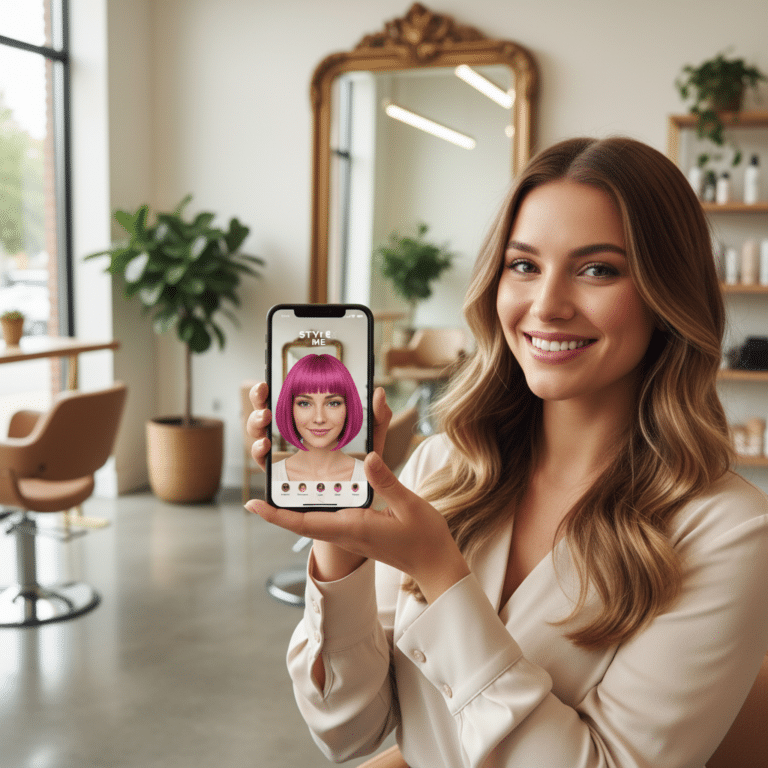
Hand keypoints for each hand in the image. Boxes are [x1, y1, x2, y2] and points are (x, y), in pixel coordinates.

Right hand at [246, 381, 392, 472]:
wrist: (356, 497)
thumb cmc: (362, 465)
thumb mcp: (372, 439)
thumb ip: (378, 417)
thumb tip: (379, 392)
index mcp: (308, 420)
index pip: (282, 400)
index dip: (270, 390)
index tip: (267, 380)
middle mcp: (291, 435)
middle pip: (264, 414)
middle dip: (258, 400)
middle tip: (262, 393)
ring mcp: (283, 455)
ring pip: (258, 435)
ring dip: (255, 423)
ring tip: (265, 418)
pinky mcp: (281, 476)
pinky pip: (263, 464)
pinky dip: (258, 452)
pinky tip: (264, 445)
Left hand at [246, 452, 469, 602]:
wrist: (435, 564)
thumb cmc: (425, 539)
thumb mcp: (410, 505)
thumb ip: (387, 481)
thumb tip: (366, 457)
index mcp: (352, 526)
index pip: (304, 523)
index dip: (276, 515)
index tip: (253, 504)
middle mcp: (346, 530)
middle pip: (302, 517)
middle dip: (281, 500)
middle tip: (266, 468)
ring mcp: (351, 530)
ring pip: (315, 514)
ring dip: (299, 497)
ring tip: (286, 468)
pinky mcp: (358, 527)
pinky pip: (331, 512)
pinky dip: (321, 496)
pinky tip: (323, 478)